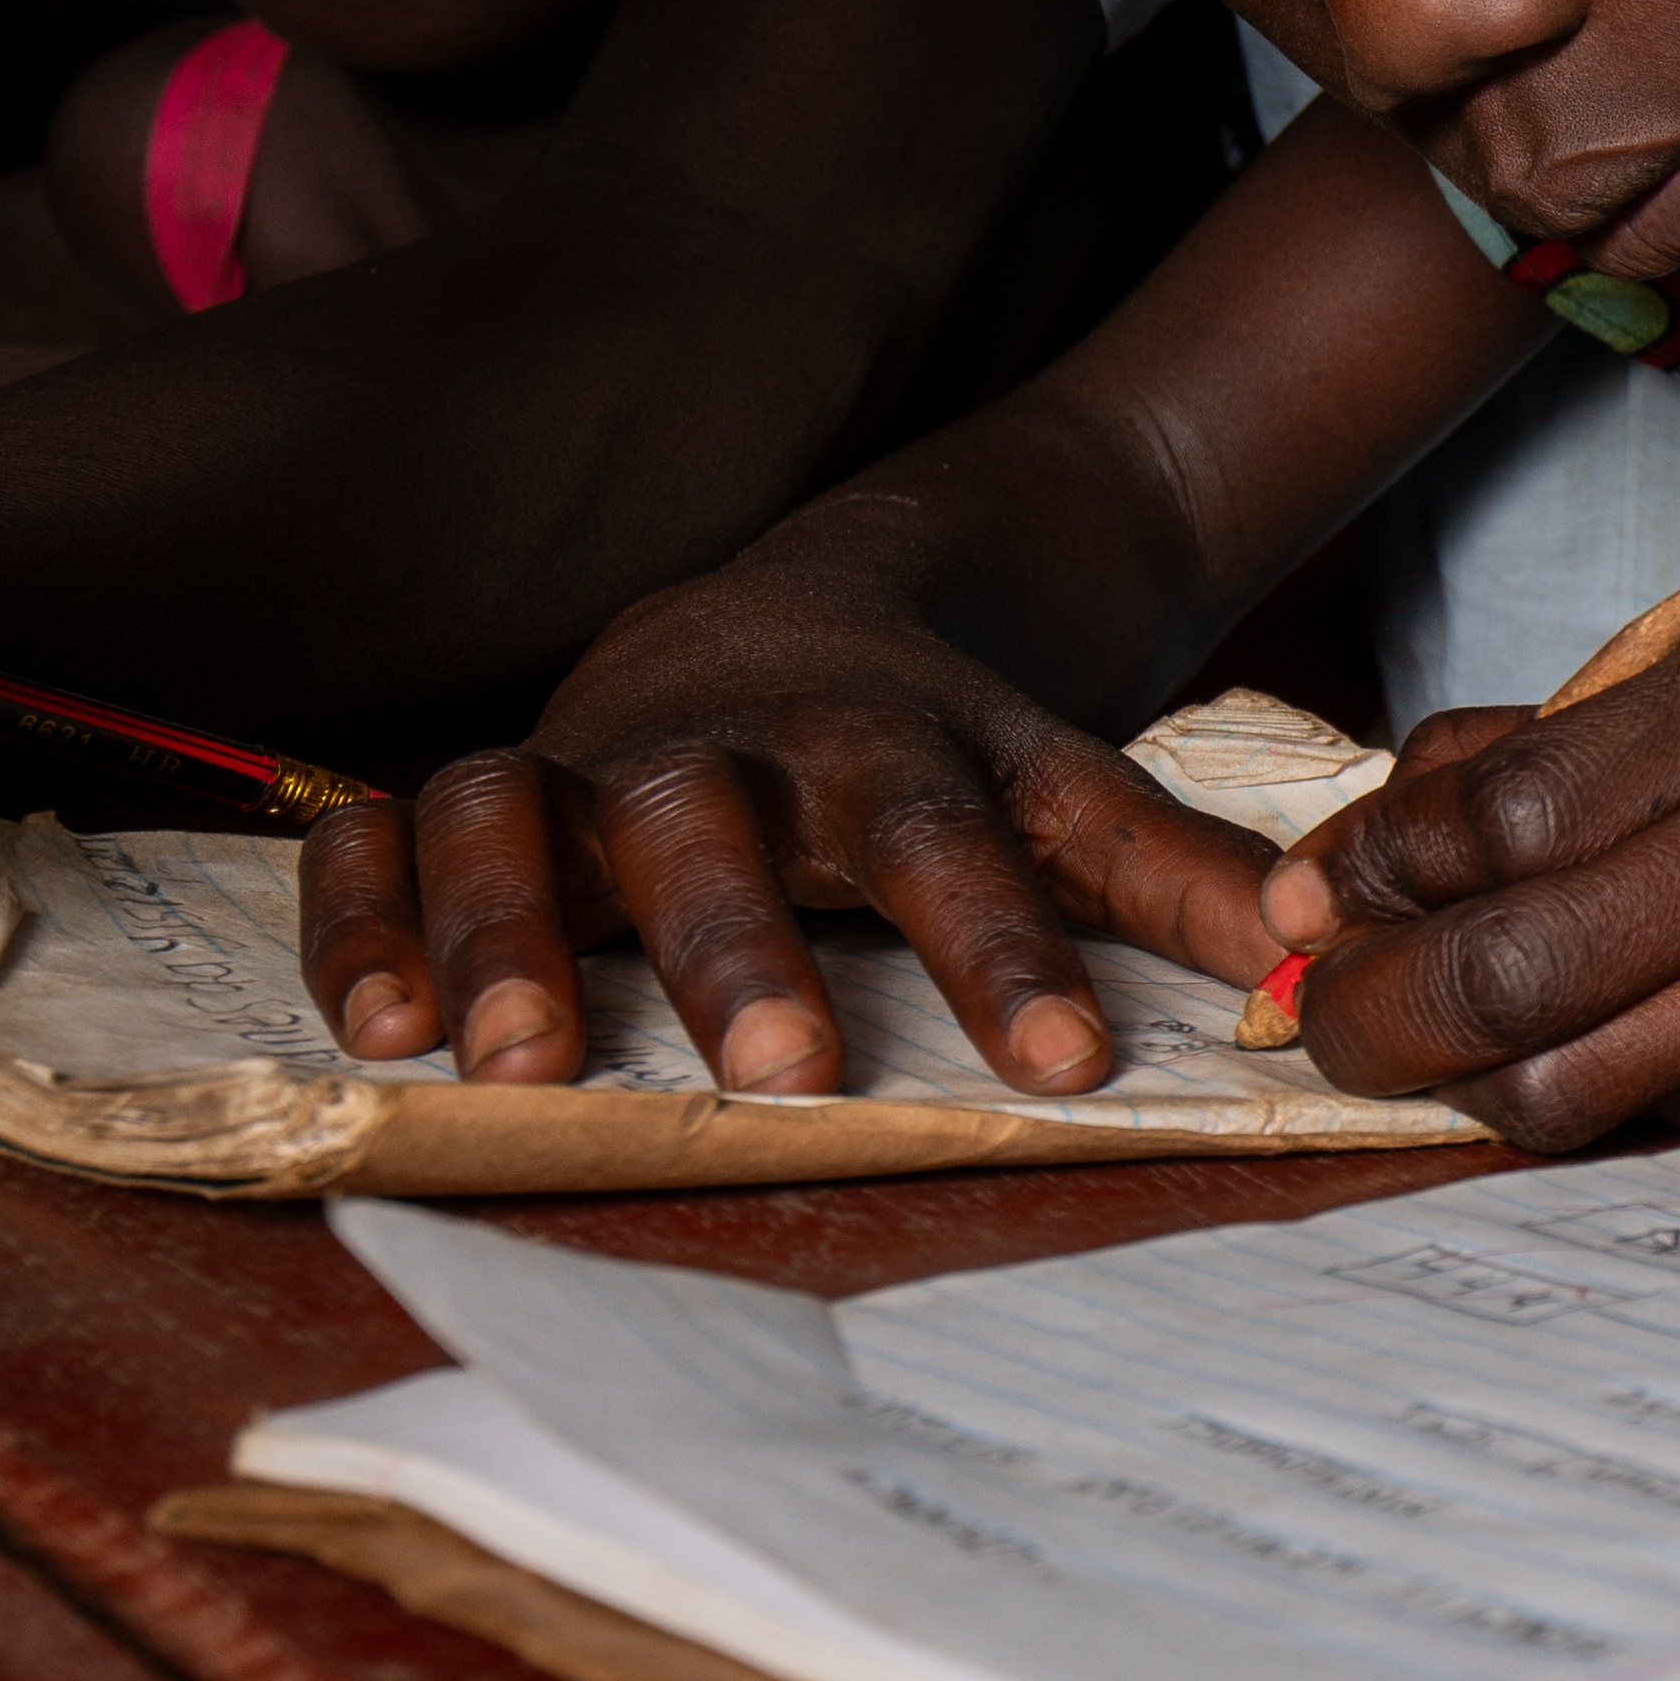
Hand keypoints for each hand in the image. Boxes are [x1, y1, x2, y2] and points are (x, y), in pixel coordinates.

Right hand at [296, 552, 1278, 1093]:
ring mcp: (580, 763)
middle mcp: (724, 750)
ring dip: (515, 931)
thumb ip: (1176, 873)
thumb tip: (1317, 960)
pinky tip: (371, 1029)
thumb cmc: (935, 745)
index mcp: (885, 750)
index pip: (957, 843)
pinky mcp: (476, 790)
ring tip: (517, 1059)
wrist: (806, 609)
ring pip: (520, 816)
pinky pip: (379, 838)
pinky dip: (362, 917)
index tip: (1065, 1061)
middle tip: (778, 1071)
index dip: (1007, 949)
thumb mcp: (1062, 784)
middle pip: (723, 828)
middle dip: (744, 947)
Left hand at [1260, 618, 1679, 1150]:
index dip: (1374, 867)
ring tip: (1417, 1050)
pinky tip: (1547, 1057)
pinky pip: (1639, 1121)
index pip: (1510, 810)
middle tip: (1319, 1018)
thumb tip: (1331, 867)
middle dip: (1373, 1010)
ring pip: (1565, 1080)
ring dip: (1450, 1082)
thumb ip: (1525, 755)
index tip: (1313, 899)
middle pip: (1520, 964)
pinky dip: (1559, 1101)